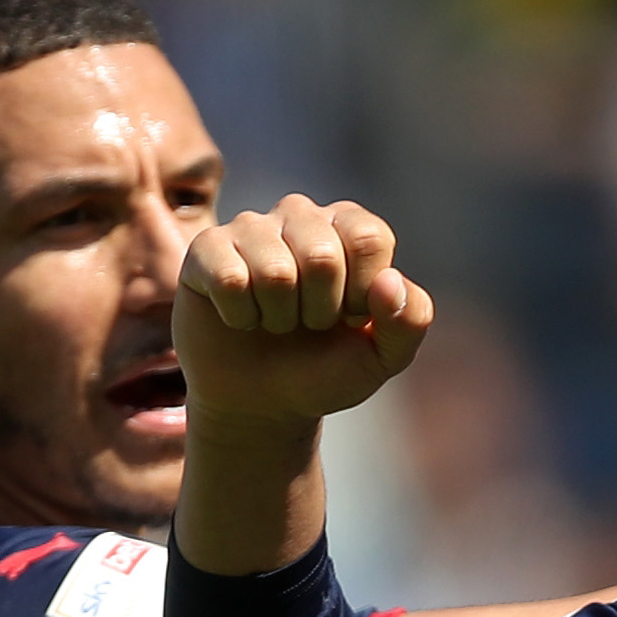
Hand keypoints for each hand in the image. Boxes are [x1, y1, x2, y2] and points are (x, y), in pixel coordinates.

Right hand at [175, 195, 433, 432]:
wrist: (263, 402)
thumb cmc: (326, 369)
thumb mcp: (383, 357)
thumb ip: (409, 321)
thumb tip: (389, 282)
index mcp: (349, 228)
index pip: (368, 237)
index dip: (362, 293)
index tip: (351, 317)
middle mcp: (301, 215)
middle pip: (322, 255)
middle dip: (320, 311)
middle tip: (308, 323)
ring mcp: (251, 228)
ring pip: (275, 272)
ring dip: (278, 318)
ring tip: (275, 321)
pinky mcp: (206, 249)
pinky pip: (229, 280)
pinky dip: (240, 317)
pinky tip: (241, 318)